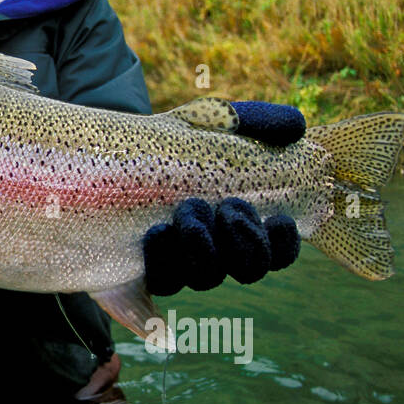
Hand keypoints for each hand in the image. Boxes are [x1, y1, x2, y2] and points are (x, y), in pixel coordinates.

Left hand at [143, 101, 304, 294]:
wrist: (106, 158)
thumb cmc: (170, 142)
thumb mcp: (206, 123)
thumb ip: (251, 120)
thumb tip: (296, 126)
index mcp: (240, 225)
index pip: (278, 253)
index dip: (284, 245)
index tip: (279, 218)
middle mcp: (215, 251)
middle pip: (248, 270)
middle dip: (245, 241)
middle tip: (228, 207)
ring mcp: (180, 263)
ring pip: (206, 279)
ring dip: (205, 249)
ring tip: (190, 211)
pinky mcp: (141, 270)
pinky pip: (160, 282)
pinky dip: (163, 261)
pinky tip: (157, 232)